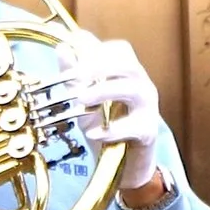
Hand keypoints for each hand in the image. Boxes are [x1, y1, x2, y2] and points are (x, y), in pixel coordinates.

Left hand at [59, 37, 165, 192]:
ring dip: (105, 90)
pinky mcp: (147, 131)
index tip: (73, 59)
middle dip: (100, 66)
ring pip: (133, 90)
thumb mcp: (84, 97)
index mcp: (128, 73)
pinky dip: (111, 129)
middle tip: (75, 76)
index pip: (120, 50)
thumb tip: (62, 48)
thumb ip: (74, 75)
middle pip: (129, 64)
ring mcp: (148, 108)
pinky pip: (133, 126)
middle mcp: (141, 85)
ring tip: (81, 99)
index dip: (96, 50)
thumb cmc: (106, 123)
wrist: (124, 161)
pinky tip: (93, 133)